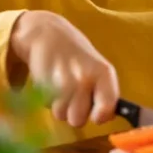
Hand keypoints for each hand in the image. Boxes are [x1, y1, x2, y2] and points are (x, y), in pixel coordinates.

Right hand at [9, 10, 118, 126]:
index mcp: (104, 73)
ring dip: (59, 106)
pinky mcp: (45, 83)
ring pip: (61, 115)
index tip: (96, 115)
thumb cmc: (76, 54)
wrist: (47, 33)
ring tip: (60, 87)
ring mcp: (64, 81)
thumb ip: (104, 91)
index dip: (101, 116)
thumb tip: (108, 116)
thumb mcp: (97, 68)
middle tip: (73, 96)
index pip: (107, 108)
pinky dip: (47, 98)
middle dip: (74, 113)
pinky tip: (50, 82)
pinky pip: (47, 105)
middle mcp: (85, 78)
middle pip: (79, 119)